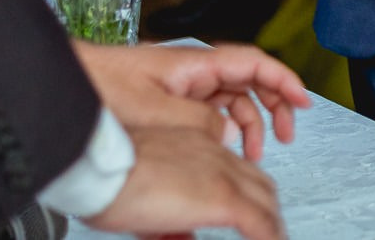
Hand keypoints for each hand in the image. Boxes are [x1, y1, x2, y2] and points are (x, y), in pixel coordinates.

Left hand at [73, 41, 309, 161]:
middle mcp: (196, 71)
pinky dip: (227, 130)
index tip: (303, 102)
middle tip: (286, 135)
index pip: (254, 64)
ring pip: (233, 100)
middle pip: (250, 82)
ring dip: (250, 124)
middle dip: (274, 105)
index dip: (283, 80)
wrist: (70, 81)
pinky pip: (213, 112)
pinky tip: (225, 150)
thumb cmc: (101, 85)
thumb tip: (229, 134)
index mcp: (196, 64)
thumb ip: (196, 121)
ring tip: (255, 154)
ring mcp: (185, 86)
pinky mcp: (173, 100)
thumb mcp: (153, 109)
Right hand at [83, 125, 284, 239]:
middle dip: (265, 208)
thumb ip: (168, 220)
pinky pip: (260, 222)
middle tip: (265, 230)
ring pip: (265, 200)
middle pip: (258, 182)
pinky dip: (271, 236)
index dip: (245, 192)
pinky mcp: (224, 198)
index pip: (234, 168)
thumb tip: (183, 238)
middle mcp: (215, 155)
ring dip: (271, 224)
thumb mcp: (143, 197)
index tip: (244, 212)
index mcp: (196, 145)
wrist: (104, 167)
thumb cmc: (108, 177)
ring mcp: (222, 175)